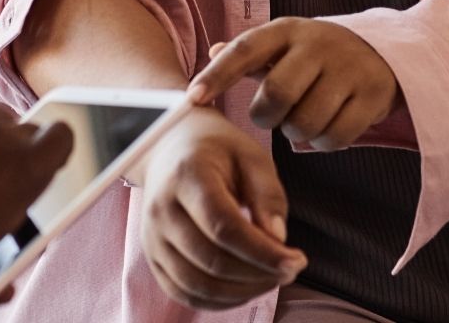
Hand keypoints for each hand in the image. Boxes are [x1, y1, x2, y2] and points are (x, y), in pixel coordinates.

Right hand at [138, 106, 305, 308]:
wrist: (171, 148)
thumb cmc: (219, 150)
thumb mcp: (252, 156)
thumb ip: (267, 195)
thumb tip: (277, 239)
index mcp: (187, 176)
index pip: (224, 227)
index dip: (262, 252)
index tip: (296, 260)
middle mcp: (161, 210)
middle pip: (211, 261)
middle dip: (258, 274)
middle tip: (292, 270)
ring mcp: (152, 238)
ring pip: (197, 285)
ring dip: (242, 292)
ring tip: (272, 279)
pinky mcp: (153, 258)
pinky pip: (184, 293)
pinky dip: (219, 300)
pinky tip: (247, 288)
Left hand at [189, 18, 399, 151]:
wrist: (384, 52)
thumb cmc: (319, 55)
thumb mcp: (285, 45)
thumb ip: (249, 53)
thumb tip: (213, 50)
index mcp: (289, 30)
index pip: (246, 50)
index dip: (218, 75)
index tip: (193, 98)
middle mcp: (319, 45)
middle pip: (277, 94)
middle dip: (267, 117)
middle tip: (273, 117)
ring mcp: (349, 69)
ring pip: (306, 121)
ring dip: (297, 132)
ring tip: (303, 120)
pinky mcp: (373, 95)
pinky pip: (335, 136)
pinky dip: (324, 142)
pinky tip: (326, 128)